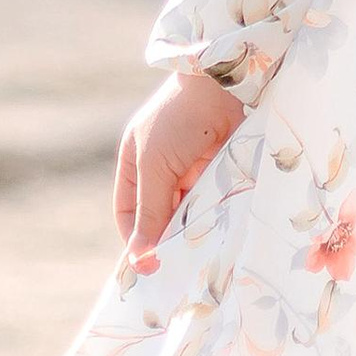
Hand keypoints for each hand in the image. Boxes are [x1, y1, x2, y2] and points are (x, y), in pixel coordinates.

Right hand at [114, 65, 243, 259]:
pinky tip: (221, 235)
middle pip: (161, 216)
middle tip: (178, 271)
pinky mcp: (221, 169)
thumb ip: (150, 212)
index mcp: (135, 163)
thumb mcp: (155, 167)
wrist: (226, 84)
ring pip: (189, 213)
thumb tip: (139, 260)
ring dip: (194, 231)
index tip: (148, 268)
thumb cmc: (180, 120)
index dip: (136, 241)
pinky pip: (214, 202)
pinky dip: (215, 218)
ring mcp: (193, 168)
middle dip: (167, 240)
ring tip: (200, 257)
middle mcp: (162, 167)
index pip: (129, 214)